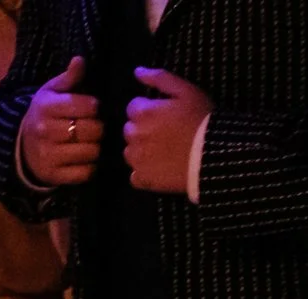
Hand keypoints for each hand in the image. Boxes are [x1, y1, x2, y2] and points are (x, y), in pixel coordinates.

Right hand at [21, 57, 100, 188]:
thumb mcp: (52, 92)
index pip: (89, 106)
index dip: (95, 107)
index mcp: (46, 108)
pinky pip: (85, 172)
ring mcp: (48, 156)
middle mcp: (45, 132)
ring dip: (95, 147)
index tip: (90, 108)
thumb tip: (80, 60)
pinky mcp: (53, 176)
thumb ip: (69, 77)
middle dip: (98, 128)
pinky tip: (84, 158)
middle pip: (93, 130)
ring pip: (91, 151)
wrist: (21, 145)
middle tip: (93, 127)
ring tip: (89, 142)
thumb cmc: (45, 114)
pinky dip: (89, 166)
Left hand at [126, 66, 212, 194]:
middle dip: (143, 129)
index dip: (150, 109)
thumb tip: (137, 71)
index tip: (166, 114)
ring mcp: (136, 160)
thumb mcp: (187, 91)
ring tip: (165, 149)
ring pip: (130, 152)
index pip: (133, 107)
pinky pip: (135, 175)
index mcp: (142, 113)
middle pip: (130, 129)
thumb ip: (160, 79)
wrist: (216, 153)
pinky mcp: (142, 178)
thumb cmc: (203, 118)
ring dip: (142, 150)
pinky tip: (161, 167)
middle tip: (167, 132)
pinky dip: (145, 172)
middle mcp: (133, 136)